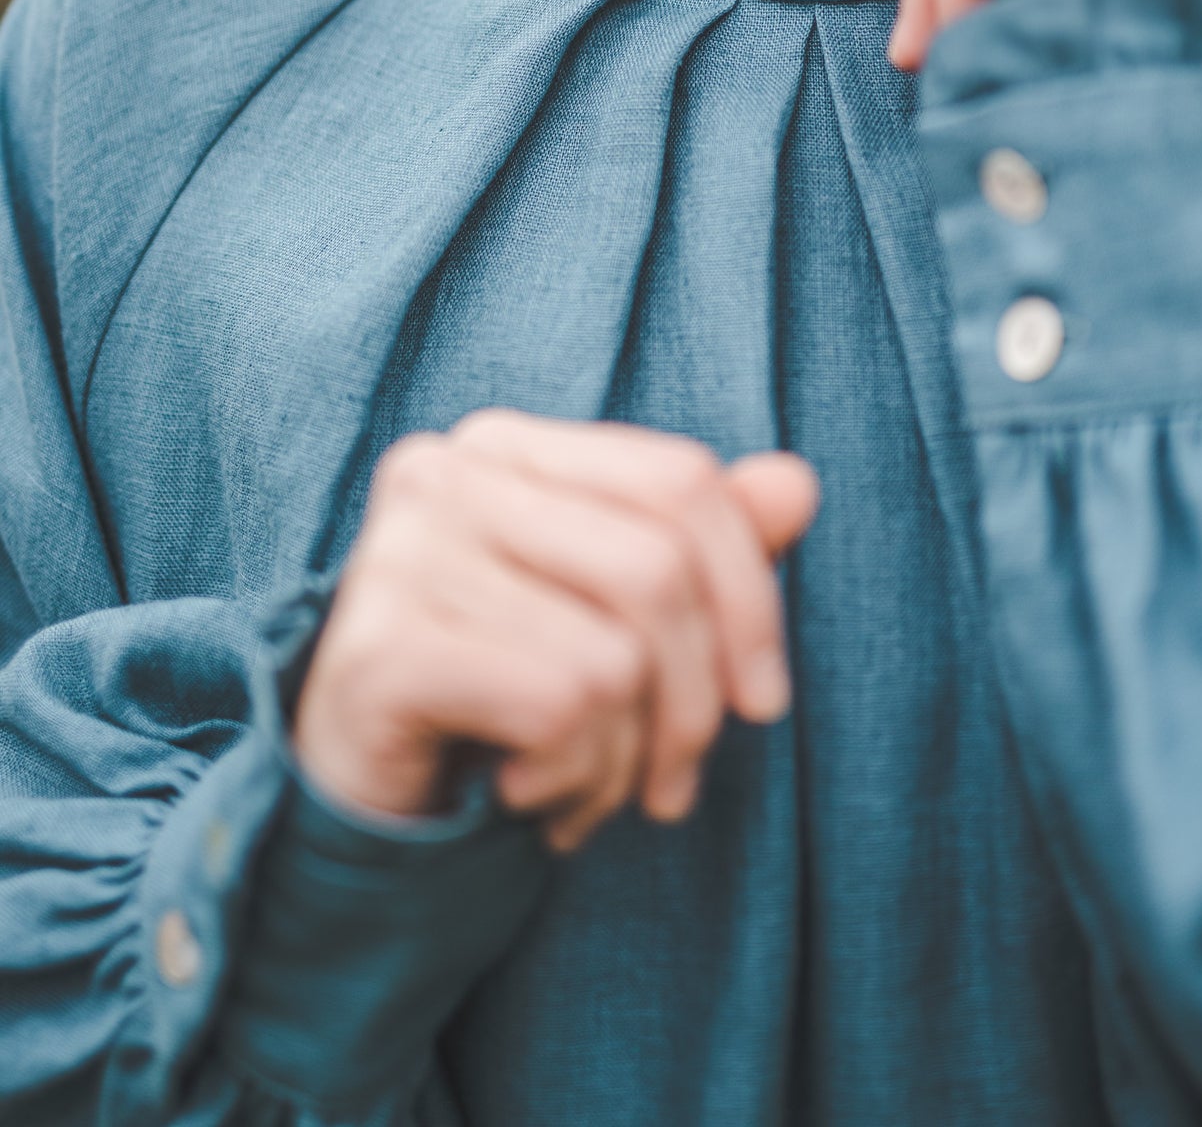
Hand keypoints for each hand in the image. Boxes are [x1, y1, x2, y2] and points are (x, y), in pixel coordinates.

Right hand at [293, 410, 818, 852]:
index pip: (681, 480)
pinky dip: (569, 777)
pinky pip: (559, 708)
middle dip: (695, 703)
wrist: (357, 800)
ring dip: (623, 759)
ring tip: (580, 788)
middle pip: (659, 570)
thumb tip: (798, 482)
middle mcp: (445, 473)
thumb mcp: (612, 618)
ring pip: (616, 655)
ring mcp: (402, 552)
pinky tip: (523, 795)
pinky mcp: (382, 645)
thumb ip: (701, 547)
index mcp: (506, 445)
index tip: (764, 702)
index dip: (752, 597)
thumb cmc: (500, 696)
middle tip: (670, 784)